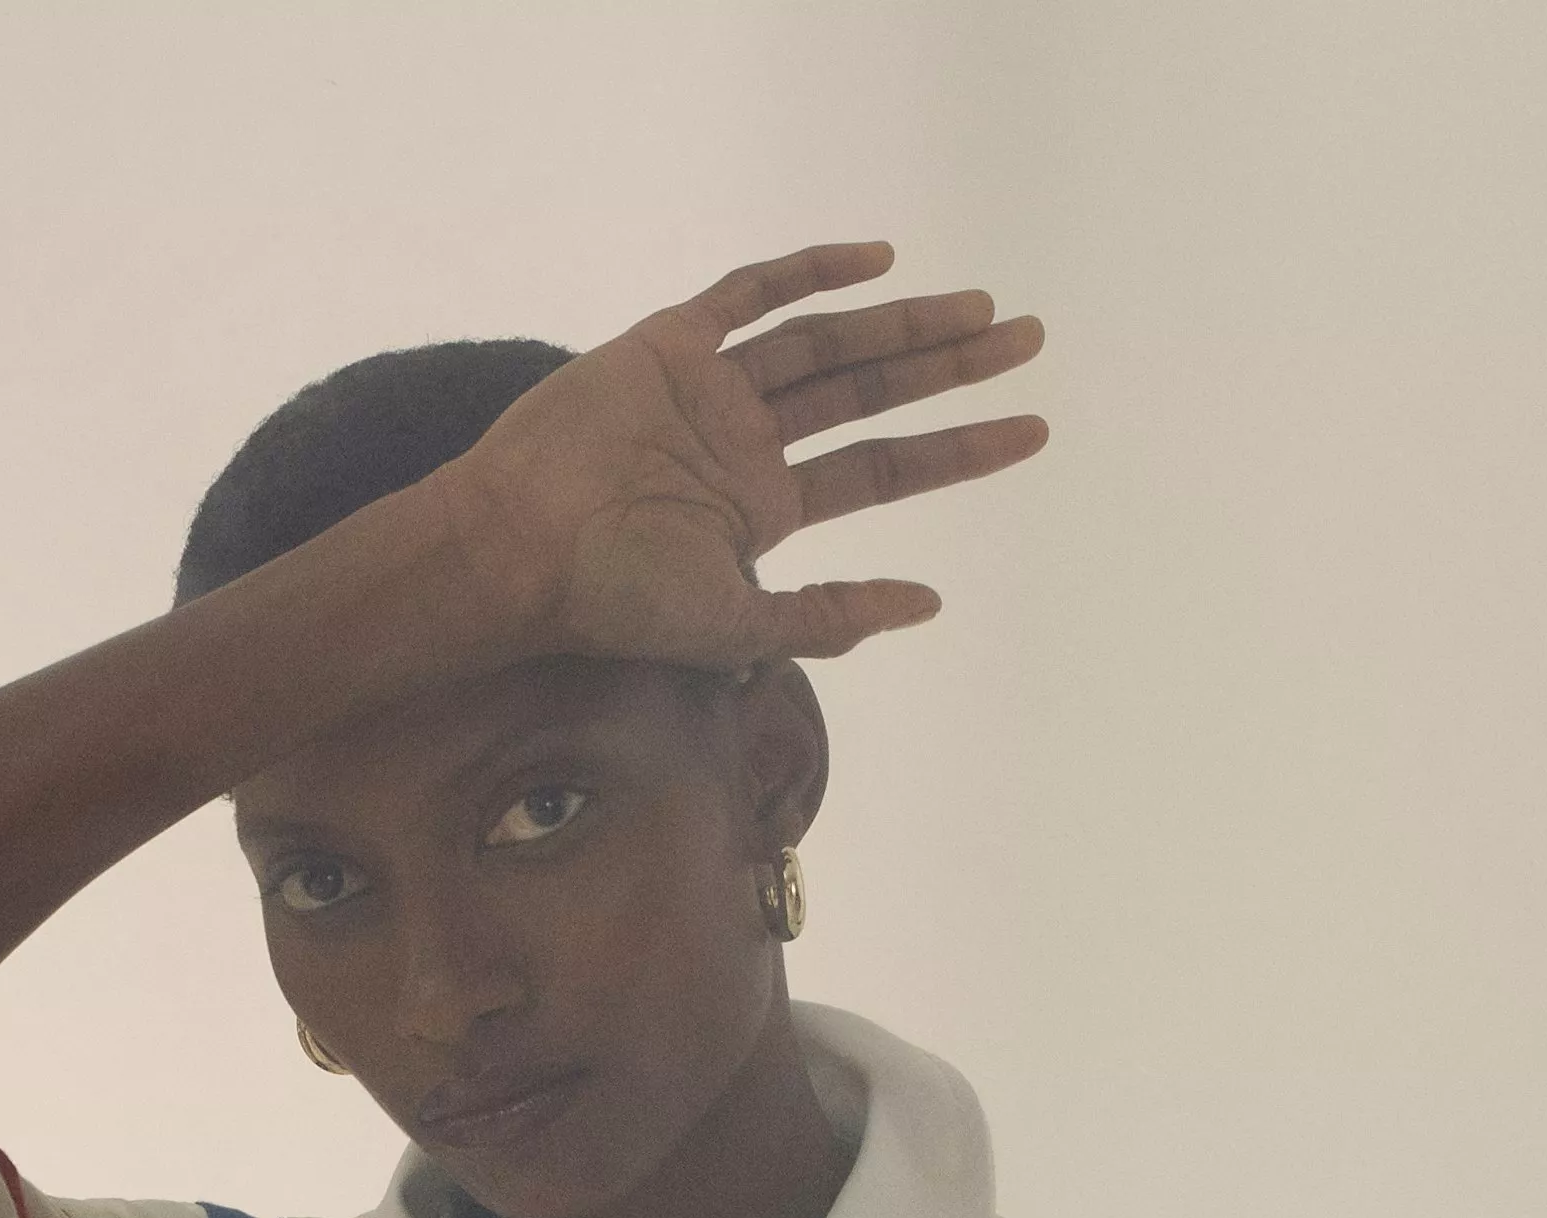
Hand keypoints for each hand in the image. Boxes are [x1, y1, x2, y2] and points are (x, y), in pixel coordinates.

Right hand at [443, 242, 1051, 674]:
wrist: (514, 550)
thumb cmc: (613, 601)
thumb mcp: (736, 627)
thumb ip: (828, 617)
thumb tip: (930, 604)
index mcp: (765, 507)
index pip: (885, 467)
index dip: (960, 448)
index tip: (1032, 430)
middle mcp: (748, 442)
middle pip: (872, 392)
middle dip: (952, 367)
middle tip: (1032, 341)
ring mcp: (711, 390)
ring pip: (828, 344)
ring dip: (903, 322)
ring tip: (982, 311)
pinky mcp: (668, 345)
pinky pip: (748, 295)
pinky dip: (809, 272)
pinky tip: (878, 261)